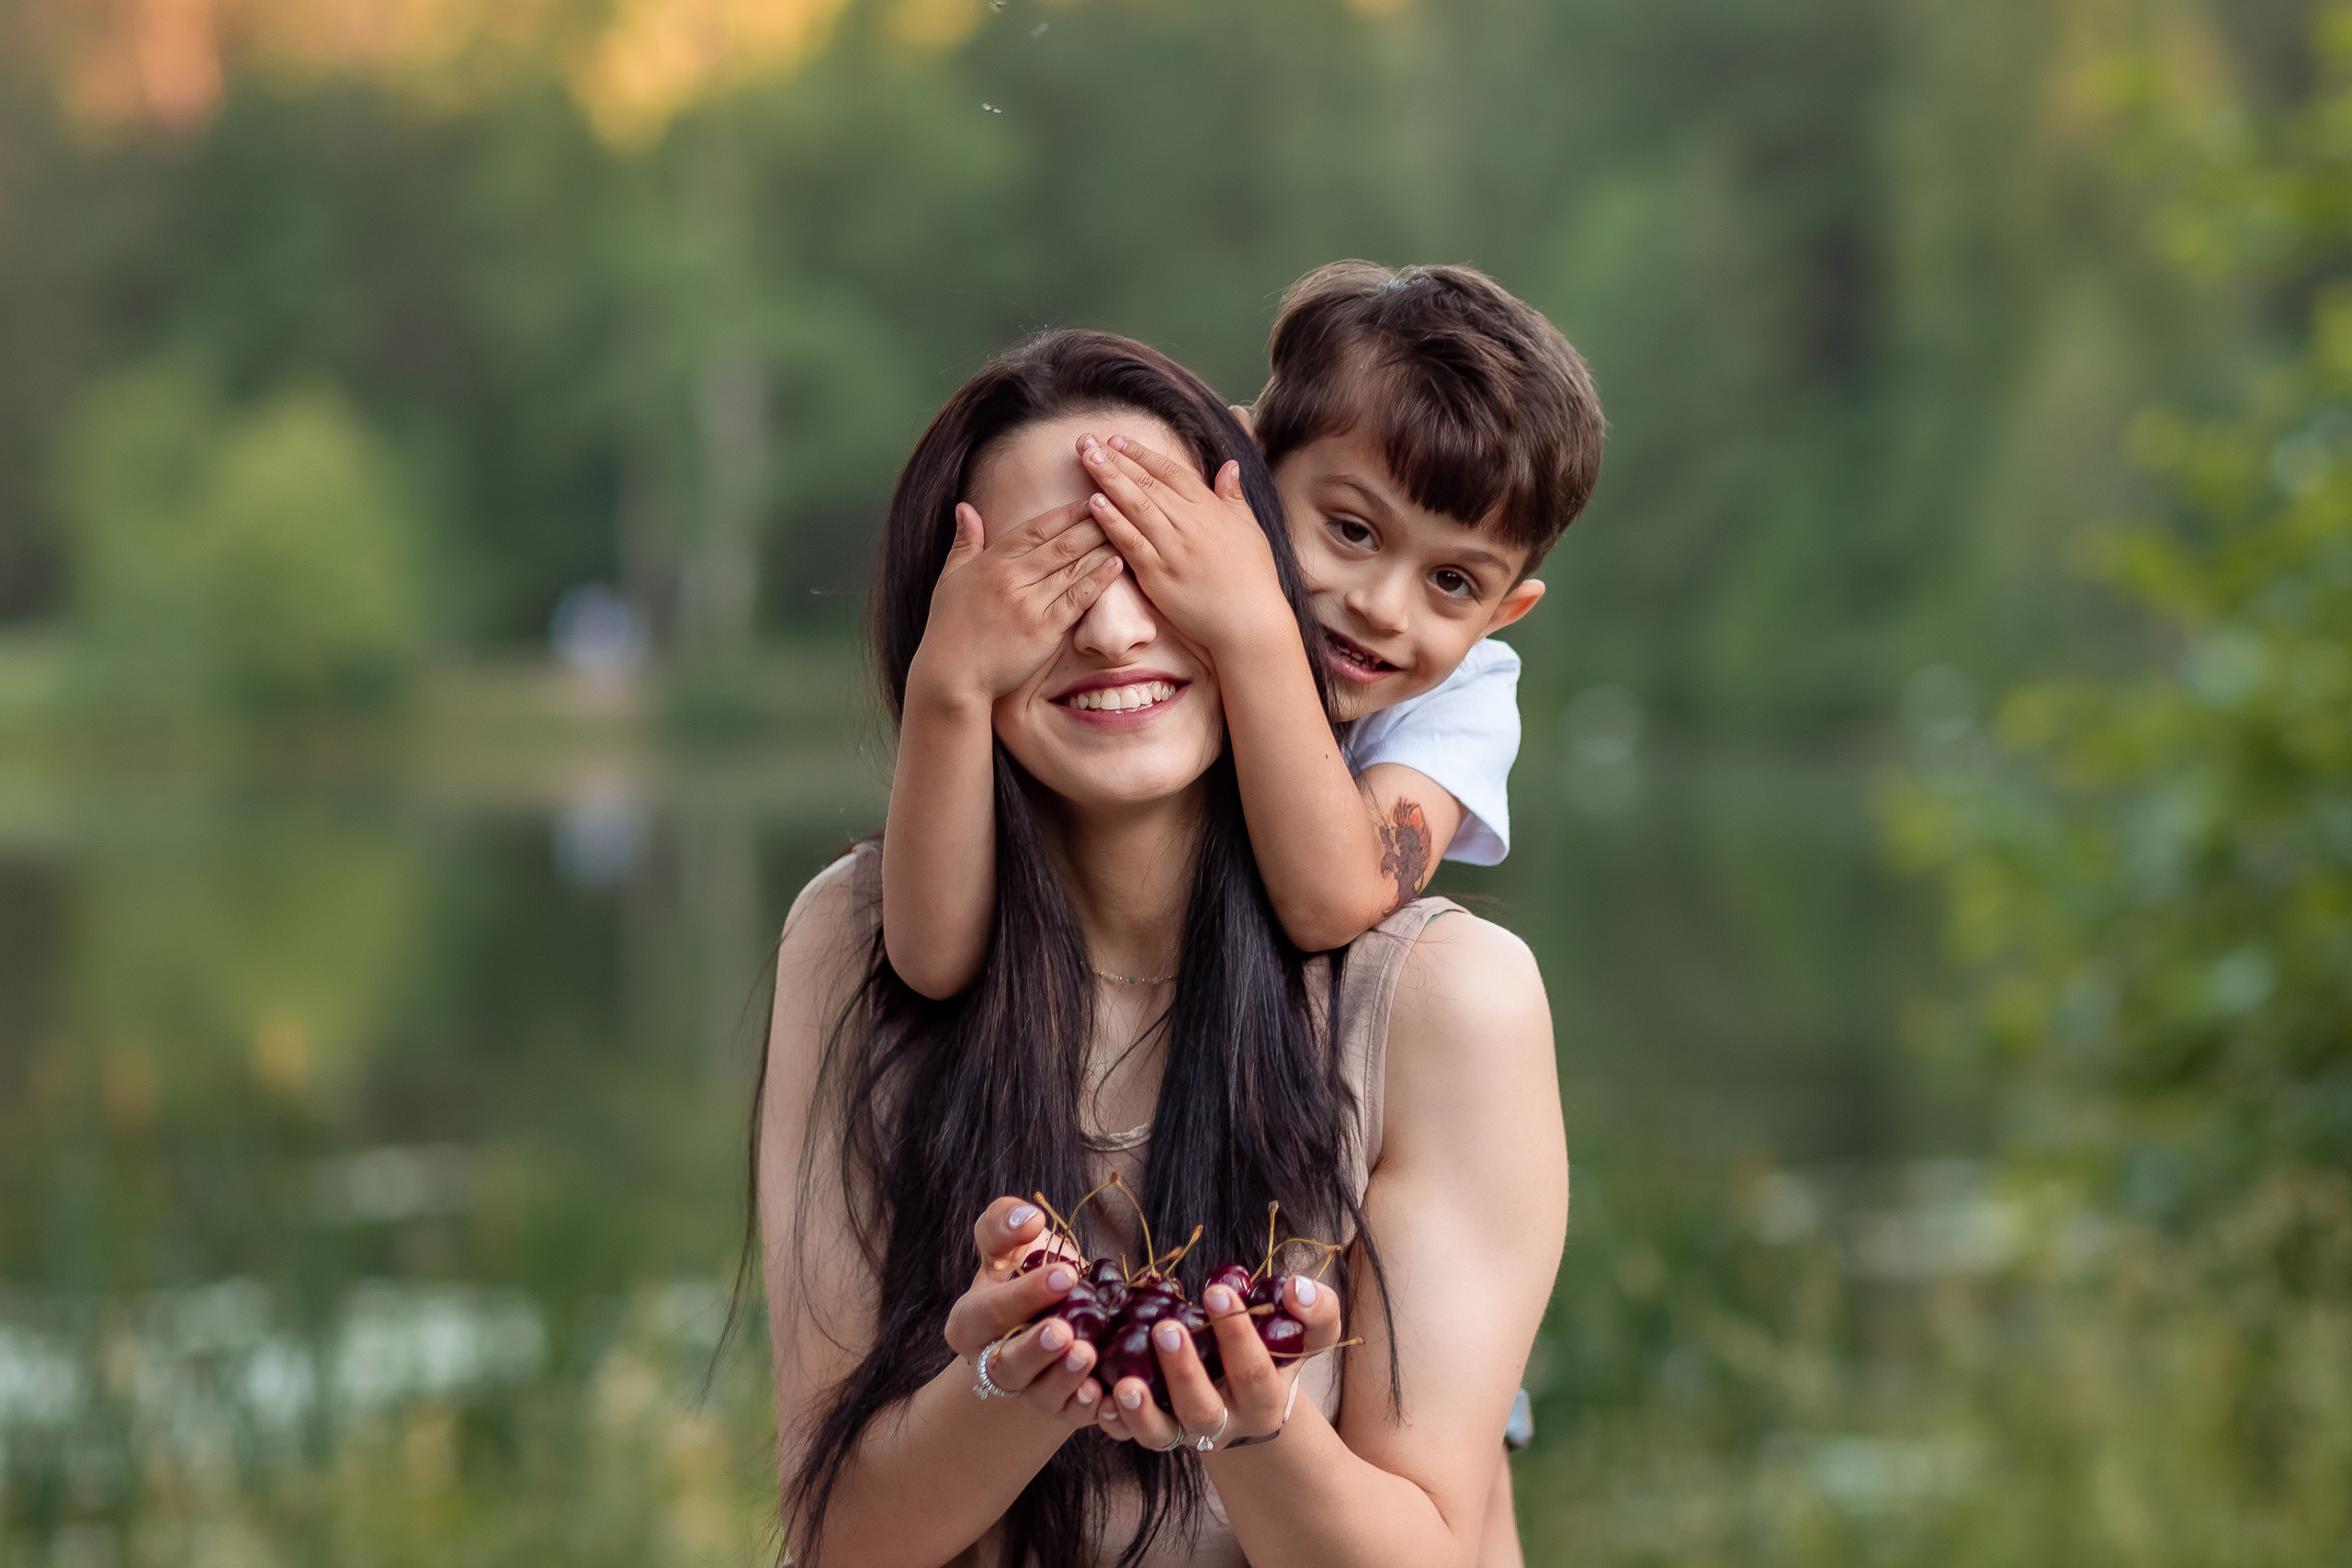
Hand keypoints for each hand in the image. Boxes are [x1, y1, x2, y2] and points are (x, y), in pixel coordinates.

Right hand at [908, 500, 1124, 707]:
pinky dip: (1098, 581)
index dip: (1065, 513)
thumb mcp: (950, 578)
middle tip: (1118, 509)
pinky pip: (1077, 600)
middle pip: (1061, 544)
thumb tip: (965, 506)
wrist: (952, 675)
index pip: (1035, 528)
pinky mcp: (1043, 630)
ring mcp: (1029, 605)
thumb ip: (963, 541)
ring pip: (1073, 568)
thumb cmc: (949, 628)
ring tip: (1125, 532)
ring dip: (1101, 548)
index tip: (1089, 501)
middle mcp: (1012, 579)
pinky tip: (1116, 565)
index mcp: (991, 562)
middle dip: (1092, 525)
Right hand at [943, 1198, 1104, 1429]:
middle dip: (1036, 1350)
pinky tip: (1109, 1396)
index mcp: (971, 1323)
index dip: (1024, 1295)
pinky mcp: (1063, 1409)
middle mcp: (993, 1365)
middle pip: (1007, 1367)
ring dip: (1065, 1380)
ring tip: (1088, 1356)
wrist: (1052, 1313)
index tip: (1065, 1275)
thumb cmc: (1026, 1271)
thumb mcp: (1007, 1244)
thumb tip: (1028, 1218)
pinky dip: (1091, 1409)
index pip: (990, 1312)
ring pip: (1041, 1396)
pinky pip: (1075, 1416)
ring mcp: (1029, 1392)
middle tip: (1065, 1332)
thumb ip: (1004, 1223)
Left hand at [1077, 433, 1293, 657]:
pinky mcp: (1159, 575)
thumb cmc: (1254, 578)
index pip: (1170, 472)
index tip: (1116, 439)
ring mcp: (1172, 548)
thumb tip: (1230, 466)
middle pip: (1146, 483)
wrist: (1251, 623)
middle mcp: (1190, 523)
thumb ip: (1235, 497)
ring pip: (1135, 506)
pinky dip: (1112, 521)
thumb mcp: (1250, 529)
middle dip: (1115, 459)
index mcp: (1210, 509)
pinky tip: (1093, 504)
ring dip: (1108, 480)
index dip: (1141, 453)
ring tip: (1085, 459)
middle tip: (1086, 440)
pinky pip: (1131, 542)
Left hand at [1094, 1273, 1343, 1452]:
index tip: (1217, 1290)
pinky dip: (1113, 1420)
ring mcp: (1184, 1433)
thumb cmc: (1276, 1354)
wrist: (1251, 1403)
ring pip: (1162, 1434)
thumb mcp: (1307, 1335)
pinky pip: (1128, 1436)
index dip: (1237, 1335)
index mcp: (1264, 1400)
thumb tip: (1297, 1288)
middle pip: (1203, 1409)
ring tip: (1125, 1383)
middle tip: (1166, 1328)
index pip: (1254, 1373)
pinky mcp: (1152, 1432)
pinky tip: (1100, 1396)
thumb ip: (1317, 1311)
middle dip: (1184, 1371)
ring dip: (1142, 1410)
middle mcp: (1223, 1423)